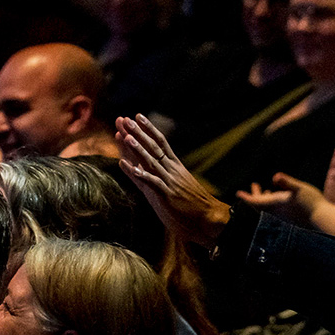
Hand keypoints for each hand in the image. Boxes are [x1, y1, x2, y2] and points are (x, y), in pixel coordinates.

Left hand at [113, 114, 230, 247]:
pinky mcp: (167, 195)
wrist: (209, 219)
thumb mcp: (174, 184)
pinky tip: (129, 167)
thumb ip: (159, 174)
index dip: (148, 129)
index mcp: (174, 166)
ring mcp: (169, 182)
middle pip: (153, 147)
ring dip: (137, 149)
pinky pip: (152, 183)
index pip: (161, 143)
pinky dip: (140, 174)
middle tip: (125, 119)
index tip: (137, 116)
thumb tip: (145, 165)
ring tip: (126, 137)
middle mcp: (172, 170)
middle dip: (138, 133)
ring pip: (151, 162)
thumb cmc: (191, 204)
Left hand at [235, 173, 323, 224]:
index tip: (238, 193)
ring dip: (264, 198)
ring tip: (265, 189)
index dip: (246, 197)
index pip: (255, 202)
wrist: (322, 220)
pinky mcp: (289, 220)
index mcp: (275, 204)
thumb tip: (275, 176)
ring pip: (267, 208)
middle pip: (260, 204)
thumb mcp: (300, 188)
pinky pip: (275, 211)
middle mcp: (276, 212)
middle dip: (255, 194)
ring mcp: (282, 217)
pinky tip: (279, 198)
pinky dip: (272, 203)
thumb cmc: (312, 203)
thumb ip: (287, 182)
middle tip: (254, 185)